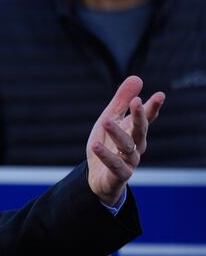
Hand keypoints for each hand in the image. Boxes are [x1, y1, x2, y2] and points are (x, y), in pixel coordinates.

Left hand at [86, 76, 164, 205]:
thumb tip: (137, 77)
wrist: (99, 178)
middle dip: (139, 116)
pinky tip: (95, 145)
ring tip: (105, 120)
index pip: (145, 118)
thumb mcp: (110, 120)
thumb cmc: (107, 145)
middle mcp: (135, 146)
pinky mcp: (119, 175)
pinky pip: (114, 165)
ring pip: (127, 146)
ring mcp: (129, 161)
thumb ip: (121, 101)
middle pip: (140, 130)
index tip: (160, 95)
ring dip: (117, 133)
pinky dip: (106, 155)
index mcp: (133, 132)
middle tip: (136, 102)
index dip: (152, 107)